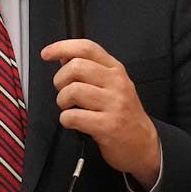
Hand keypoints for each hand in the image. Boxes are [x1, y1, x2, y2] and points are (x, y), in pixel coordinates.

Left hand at [41, 38, 160, 187]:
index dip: (62, 47)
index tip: (47, 53)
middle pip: (75, 67)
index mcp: (115, 70)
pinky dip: (67, 120)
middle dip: (60, 81)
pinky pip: (72, 117)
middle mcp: (116, 83)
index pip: (87, 48)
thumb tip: (64, 57)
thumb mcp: (113, 86)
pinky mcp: (108, 125)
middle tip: (65, 93)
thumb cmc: (124, 115)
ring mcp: (114, 104)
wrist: (143, 144)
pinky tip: (76, 122)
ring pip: (72, 91)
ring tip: (71, 109)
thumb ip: (91, 70)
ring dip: (63, 102)